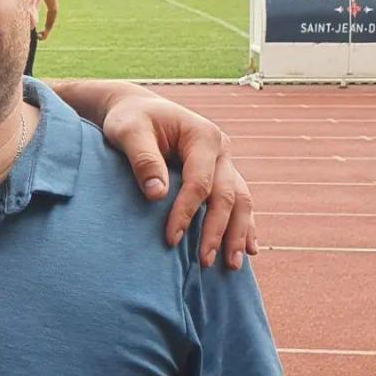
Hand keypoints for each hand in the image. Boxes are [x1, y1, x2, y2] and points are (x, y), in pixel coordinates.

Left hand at [100, 92, 258, 268]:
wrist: (138, 110)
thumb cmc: (130, 120)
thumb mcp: (128, 132)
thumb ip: (143, 160)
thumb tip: (157, 195)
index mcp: (203, 136)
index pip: (200, 182)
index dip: (187, 212)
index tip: (171, 239)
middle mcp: (221, 150)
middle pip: (227, 195)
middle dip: (218, 230)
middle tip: (206, 262)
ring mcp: (225, 163)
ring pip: (241, 201)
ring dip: (238, 233)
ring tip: (232, 265)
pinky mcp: (220, 174)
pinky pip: (238, 202)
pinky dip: (244, 225)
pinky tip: (247, 249)